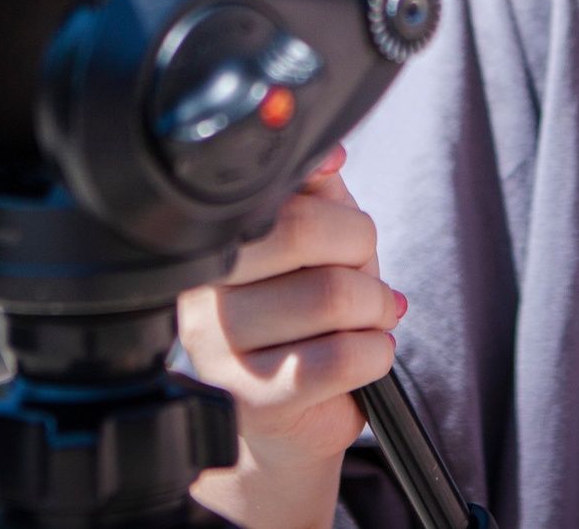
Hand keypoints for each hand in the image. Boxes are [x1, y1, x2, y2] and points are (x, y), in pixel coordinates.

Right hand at [179, 145, 404, 528]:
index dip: (338, 217)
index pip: (282, 194)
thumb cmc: (300, 325)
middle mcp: (202, 296)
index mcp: (210, 246)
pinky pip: (339, 357)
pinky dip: (376, 351)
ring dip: (374, 308)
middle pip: (304, 232)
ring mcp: (221, 352)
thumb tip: (328, 151)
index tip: (347, 242)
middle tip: (364, 280)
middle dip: (360, 256)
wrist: (284, 426)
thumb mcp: (310, 247)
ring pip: (329, 295)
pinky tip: (367, 355)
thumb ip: (316, 192)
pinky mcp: (256, 402)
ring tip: (368, 321)